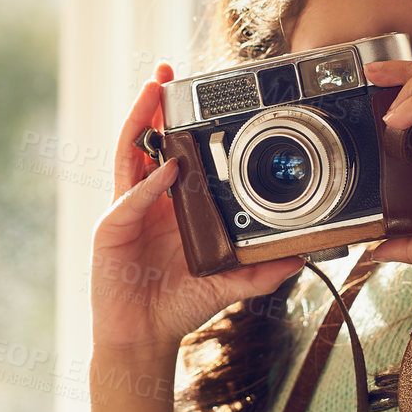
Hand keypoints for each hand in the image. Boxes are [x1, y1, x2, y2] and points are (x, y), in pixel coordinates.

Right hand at [91, 62, 305, 359]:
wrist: (143, 338)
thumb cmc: (175, 306)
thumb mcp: (227, 284)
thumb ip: (261, 271)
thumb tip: (301, 257)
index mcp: (167, 206)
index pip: (168, 152)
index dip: (175, 123)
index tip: (193, 95)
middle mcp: (143, 201)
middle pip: (142, 141)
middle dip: (151, 105)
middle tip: (164, 72)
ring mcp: (124, 212)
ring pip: (127, 156)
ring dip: (138, 122)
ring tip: (152, 92)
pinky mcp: (110, 231)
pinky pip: (130, 201)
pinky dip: (148, 183)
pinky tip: (166, 168)